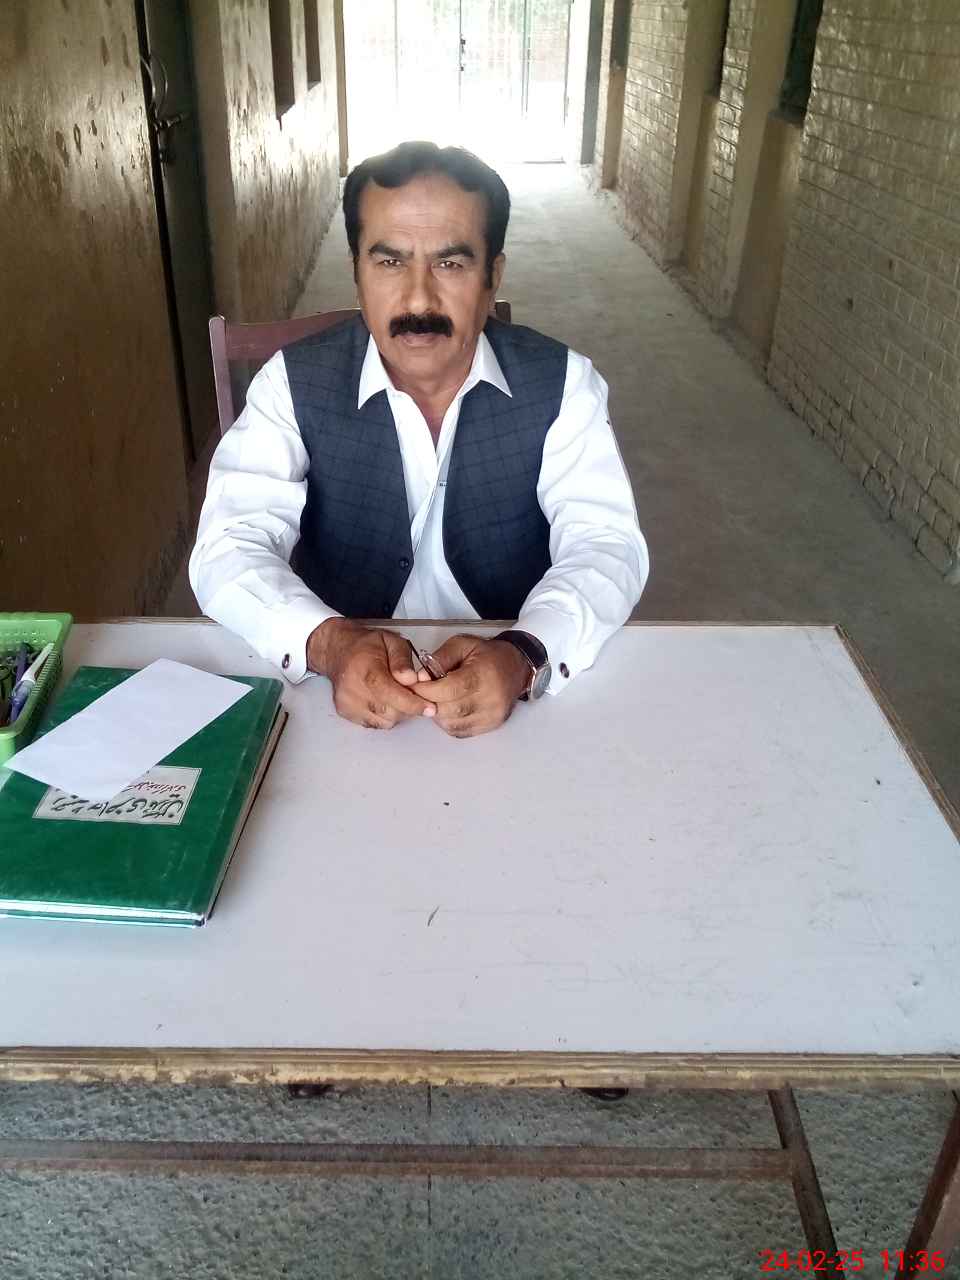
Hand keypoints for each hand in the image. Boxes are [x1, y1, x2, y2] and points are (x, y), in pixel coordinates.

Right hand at [307, 619, 435, 728]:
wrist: (338, 651)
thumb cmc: (366, 645)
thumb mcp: (391, 641)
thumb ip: (403, 660)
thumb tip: (411, 679)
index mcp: (364, 668)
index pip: (388, 692)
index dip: (411, 703)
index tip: (429, 708)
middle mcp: (352, 688)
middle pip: (389, 710)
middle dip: (408, 705)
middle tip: (412, 692)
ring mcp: (347, 703)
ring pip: (385, 720)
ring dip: (397, 711)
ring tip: (395, 693)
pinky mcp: (346, 713)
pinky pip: (375, 723)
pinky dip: (385, 715)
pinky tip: (383, 699)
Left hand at [413, 634, 529, 737]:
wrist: (516, 666)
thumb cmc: (488, 655)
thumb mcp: (462, 644)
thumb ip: (440, 659)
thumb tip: (421, 677)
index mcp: (483, 675)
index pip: (449, 690)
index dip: (427, 690)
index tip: (415, 685)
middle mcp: (490, 699)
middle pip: (449, 710)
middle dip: (429, 702)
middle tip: (421, 693)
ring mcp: (492, 715)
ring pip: (452, 723)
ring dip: (438, 714)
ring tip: (437, 699)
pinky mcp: (491, 725)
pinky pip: (461, 731)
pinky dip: (449, 722)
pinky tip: (449, 709)